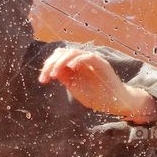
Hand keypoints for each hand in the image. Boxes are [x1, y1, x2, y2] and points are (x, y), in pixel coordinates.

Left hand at [38, 47, 156, 123]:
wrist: (114, 103)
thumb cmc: (97, 97)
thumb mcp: (76, 88)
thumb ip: (66, 78)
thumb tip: (52, 70)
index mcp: (75, 66)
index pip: (58, 58)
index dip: (48, 66)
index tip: (43, 79)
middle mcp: (82, 60)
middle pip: (63, 53)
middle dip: (51, 63)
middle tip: (46, 76)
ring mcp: (92, 61)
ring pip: (74, 52)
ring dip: (62, 61)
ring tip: (55, 72)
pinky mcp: (102, 64)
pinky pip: (89, 57)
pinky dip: (78, 59)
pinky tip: (70, 67)